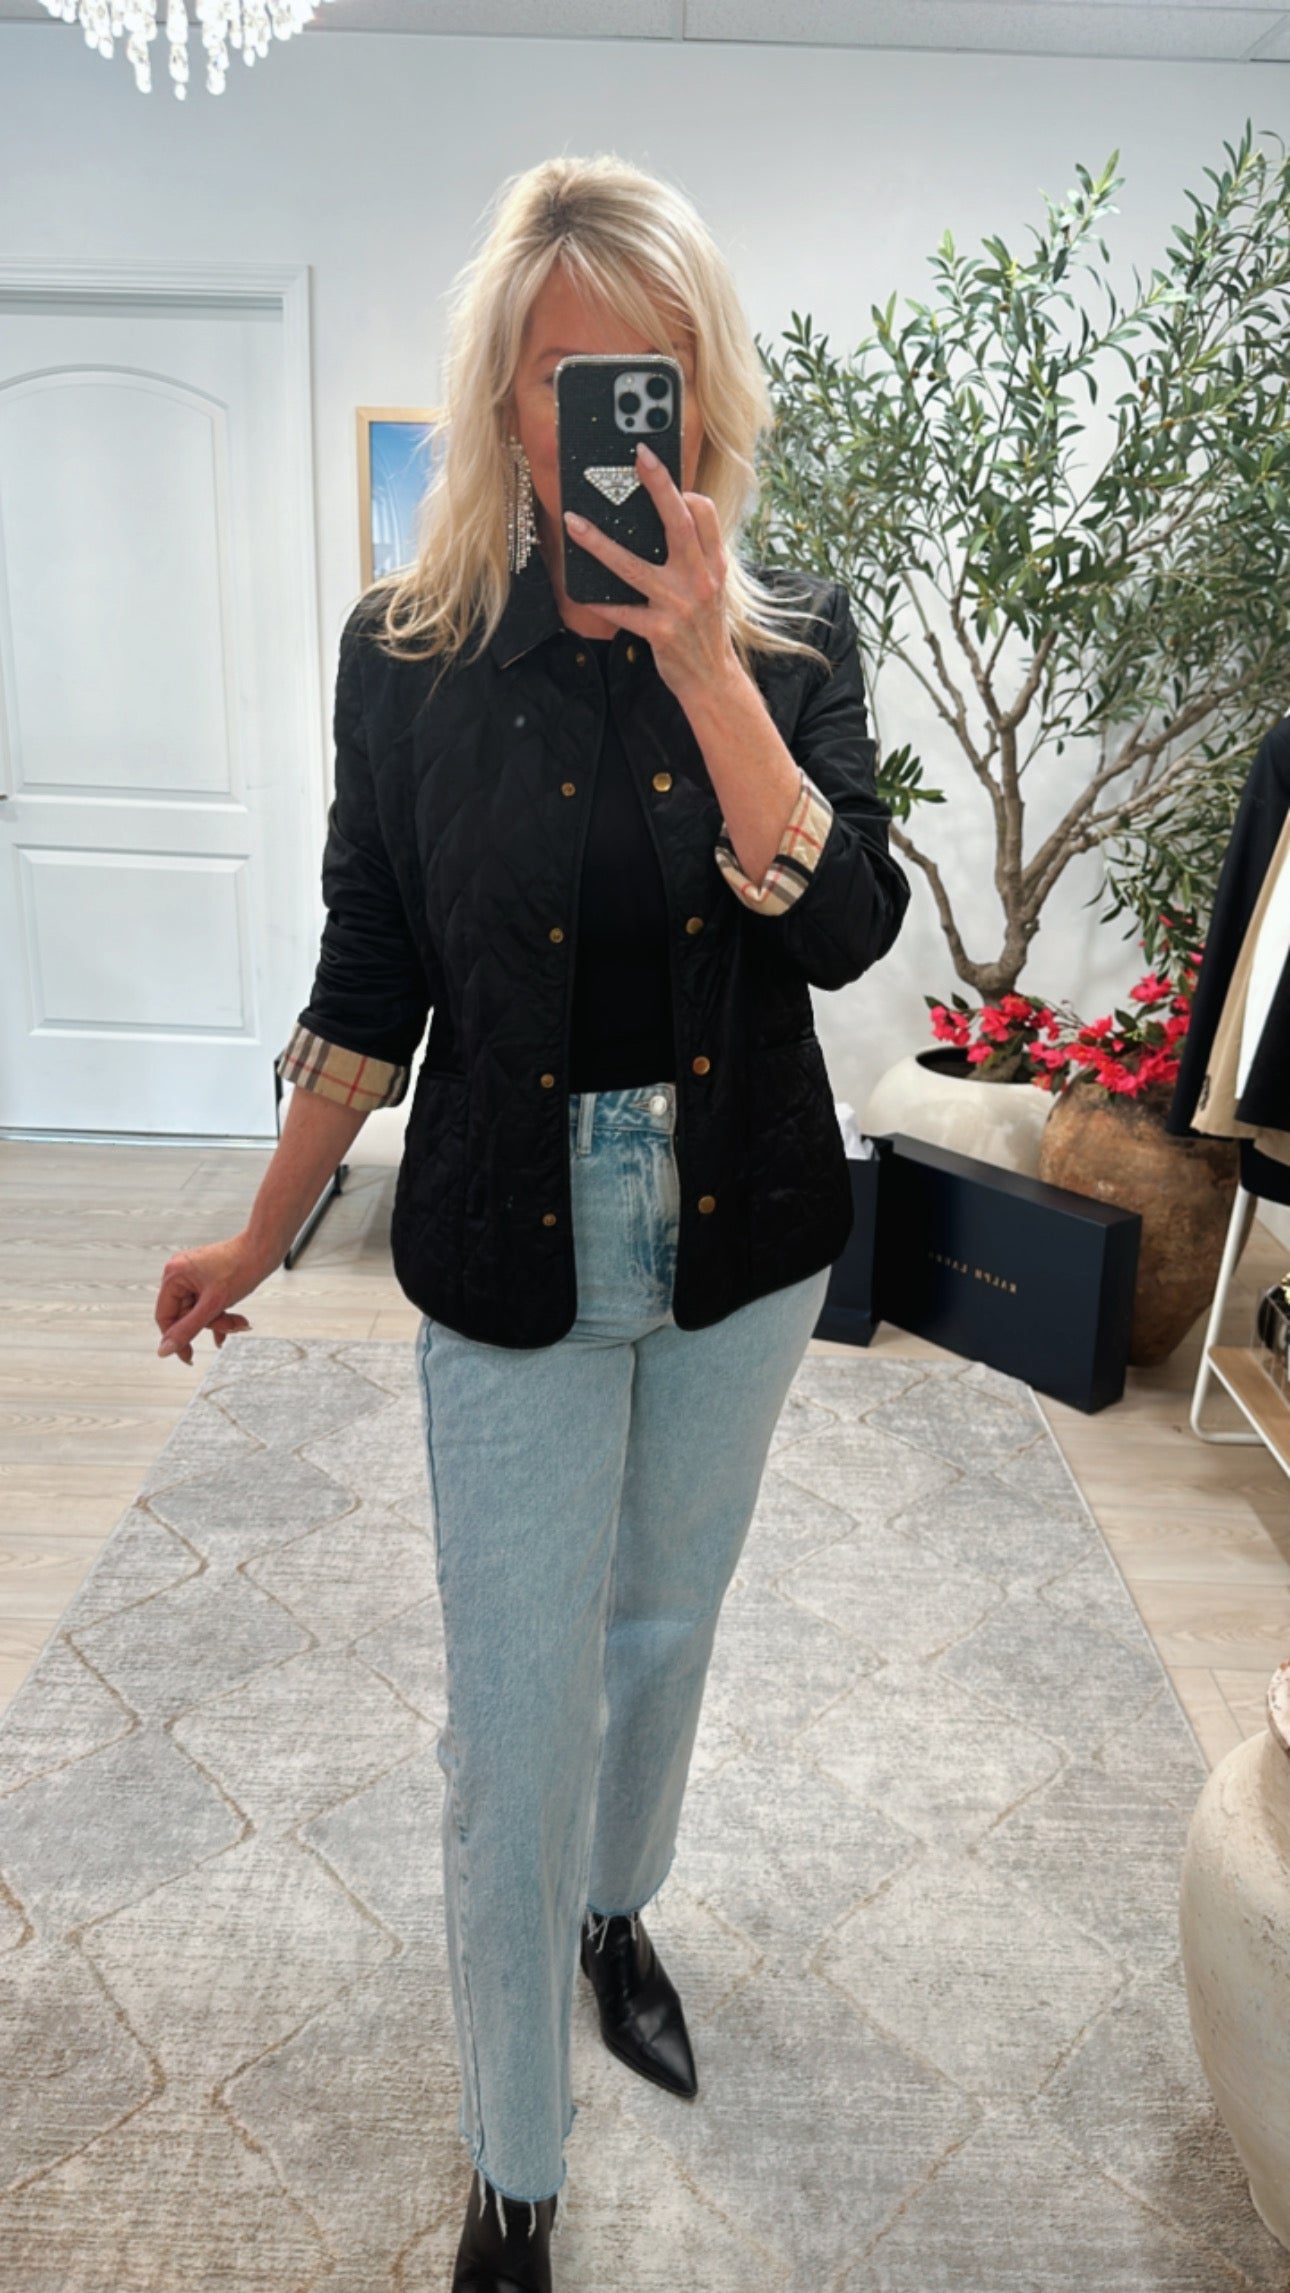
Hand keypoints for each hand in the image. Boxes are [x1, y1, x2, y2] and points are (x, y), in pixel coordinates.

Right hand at [154, 1235, 262, 1363]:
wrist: (265, 1249)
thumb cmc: (241, 1267)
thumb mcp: (213, 1304)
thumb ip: (188, 1329)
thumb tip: (165, 1349)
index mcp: (174, 1275)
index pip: (165, 1316)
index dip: (176, 1338)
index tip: (188, 1357)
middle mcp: (180, 1273)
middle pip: (185, 1315)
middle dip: (209, 1324)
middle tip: (230, 1328)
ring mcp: (194, 1276)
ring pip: (199, 1312)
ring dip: (219, 1321)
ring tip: (239, 1321)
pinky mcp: (208, 1279)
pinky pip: (207, 1304)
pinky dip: (221, 1314)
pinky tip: (235, 1322)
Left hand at [563, 442, 739, 707]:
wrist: (712, 679)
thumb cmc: (704, 629)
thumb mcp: (710, 588)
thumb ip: (694, 557)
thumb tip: (661, 524)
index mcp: (713, 565)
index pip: (705, 514)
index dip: (684, 491)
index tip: (660, 475)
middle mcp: (699, 579)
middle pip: (677, 523)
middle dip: (658, 486)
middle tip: (639, 457)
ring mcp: (679, 605)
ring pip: (633, 566)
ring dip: (599, 543)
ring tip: (573, 523)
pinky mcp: (659, 631)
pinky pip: (620, 611)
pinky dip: (597, 601)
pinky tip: (577, 591)